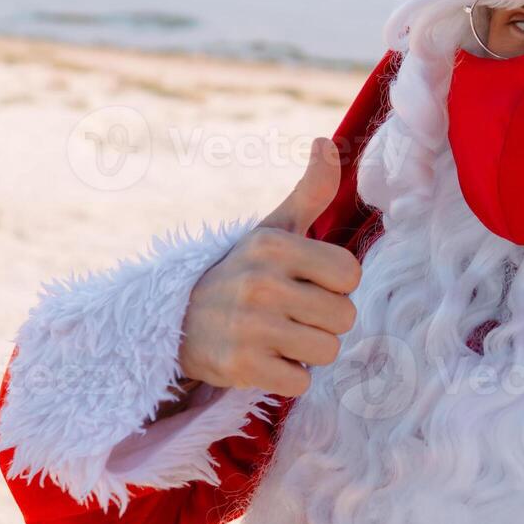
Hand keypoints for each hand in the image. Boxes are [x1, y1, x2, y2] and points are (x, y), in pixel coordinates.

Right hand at [179, 137, 361, 397]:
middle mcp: (260, 283)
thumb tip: (326, 142)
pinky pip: (301, 381)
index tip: (307, 283)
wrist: (173, 322)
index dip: (335, 284)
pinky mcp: (240, 368)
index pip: (350, 274)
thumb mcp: (273, 229)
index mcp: (273, 246)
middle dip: (323, 320)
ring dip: (308, 351)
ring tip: (278, 336)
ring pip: (327, 351)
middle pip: (344, 317)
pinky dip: (288, 376)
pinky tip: (265, 359)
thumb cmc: (240, 273)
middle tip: (290, 314)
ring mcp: (249, 327)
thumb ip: (310, 191)